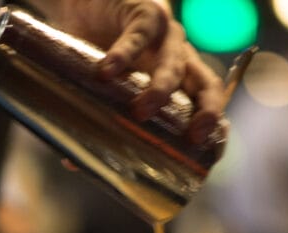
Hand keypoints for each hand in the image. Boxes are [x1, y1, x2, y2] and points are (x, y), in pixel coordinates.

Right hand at [28, 0, 224, 144]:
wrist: (81, 5)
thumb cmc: (96, 53)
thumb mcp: (102, 90)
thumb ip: (94, 120)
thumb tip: (72, 163)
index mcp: (178, 79)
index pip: (207, 104)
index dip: (214, 126)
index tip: (211, 151)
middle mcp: (179, 58)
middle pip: (206, 85)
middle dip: (206, 111)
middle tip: (193, 136)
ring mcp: (163, 35)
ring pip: (175, 63)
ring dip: (162, 89)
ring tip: (140, 110)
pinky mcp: (142, 12)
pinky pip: (138, 34)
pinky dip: (123, 54)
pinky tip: (107, 71)